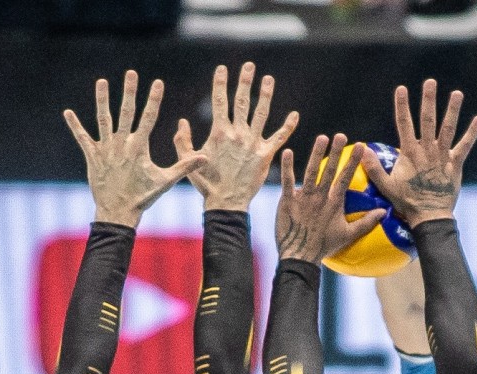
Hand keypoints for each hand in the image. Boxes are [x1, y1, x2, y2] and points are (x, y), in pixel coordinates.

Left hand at [65, 72, 203, 228]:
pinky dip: (75, 126)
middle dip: (130, 92)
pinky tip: (67, 112)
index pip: (148, 118)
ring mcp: (105, 150)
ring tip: (102, 82)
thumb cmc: (142, 197)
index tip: (158, 83)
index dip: (154, 100)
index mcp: (139, 148)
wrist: (117, 213)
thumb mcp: (165, 181)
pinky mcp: (92, 157)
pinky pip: (82, 138)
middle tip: (131, 73)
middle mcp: (121, 145)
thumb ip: (184, 167)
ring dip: (102, 100)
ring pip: (103, 120)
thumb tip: (205, 158)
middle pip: (126, 113)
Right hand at [172, 63, 298, 212]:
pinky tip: (295, 115)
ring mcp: (253, 143)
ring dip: (265, 95)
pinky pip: (279, 137)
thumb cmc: (206, 184)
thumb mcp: (188, 161)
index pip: (219, 101)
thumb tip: (182, 122)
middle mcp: (238, 134)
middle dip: (244, 82)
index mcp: (219, 133)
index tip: (222, 68)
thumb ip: (182, 140)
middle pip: (242, 101)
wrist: (226, 203)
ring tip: (268, 80)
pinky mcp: (265, 154)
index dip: (220, 83)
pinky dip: (288, 126)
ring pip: (261, 113)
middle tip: (249, 66)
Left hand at [274, 135, 381, 263]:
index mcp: (334, 203)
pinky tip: (287, 152)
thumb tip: (384, 212)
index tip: (360, 145)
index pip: (345, 178)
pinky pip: (288, 182)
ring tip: (322, 138)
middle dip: (336, 152)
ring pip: (310, 172)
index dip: (353, 161)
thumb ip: (366, 222)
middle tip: (340, 135)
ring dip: (316, 154)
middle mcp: (320, 197)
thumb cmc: (323, 246)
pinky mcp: (288, 202)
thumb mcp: (348, 235)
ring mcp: (304, 199)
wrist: (299, 257)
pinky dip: (287, 168)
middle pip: (329, 171)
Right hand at [360, 79, 476, 227]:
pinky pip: (465, 146)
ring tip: (457, 93)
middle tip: (430, 82)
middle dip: (428, 100)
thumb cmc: (406, 202)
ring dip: (453, 110)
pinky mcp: (455, 164)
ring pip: (448, 129)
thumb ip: (374, 167)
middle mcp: (427, 150)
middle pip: (428, 120)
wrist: (429, 216)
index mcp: (410, 153)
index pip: (404, 124)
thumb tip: (362, 149)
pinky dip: (472, 133)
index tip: (401, 89)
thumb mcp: (386, 186)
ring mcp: (442, 156)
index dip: (402, 106)